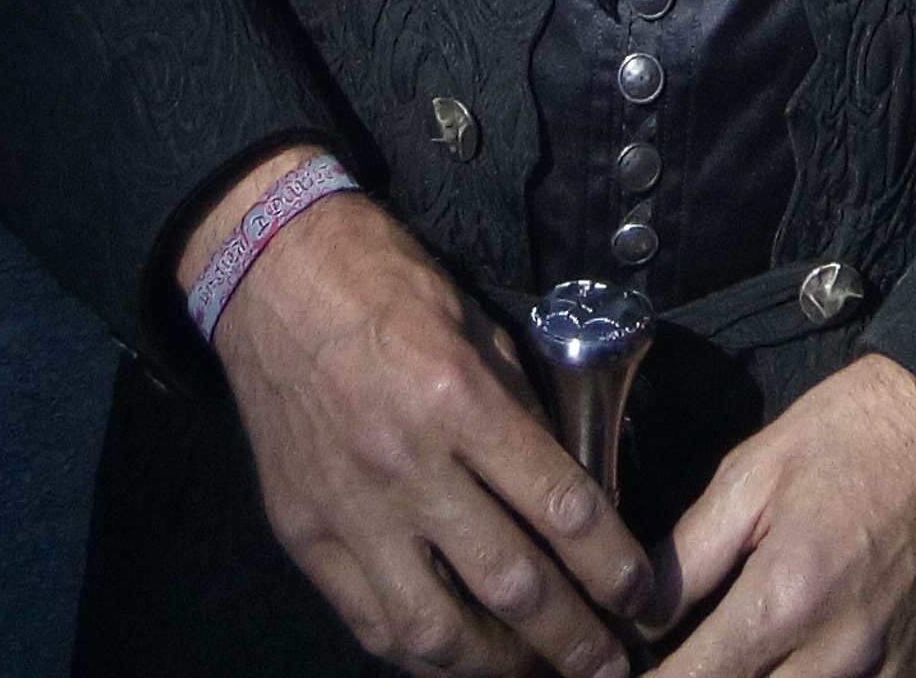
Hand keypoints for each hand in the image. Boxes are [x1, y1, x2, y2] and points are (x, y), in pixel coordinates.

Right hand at [207, 179, 650, 675]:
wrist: (274, 275)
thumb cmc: (387, 285)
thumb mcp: (477, 327)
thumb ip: (520, 414)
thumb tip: (569, 491)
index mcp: (458, 396)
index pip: (559, 506)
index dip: (612, 565)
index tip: (640, 596)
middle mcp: (406, 464)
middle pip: (510, 583)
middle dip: (573, 638)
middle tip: (610, 666)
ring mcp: (350, 510)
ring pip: (437, 629)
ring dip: (500, 665)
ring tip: (538, 670)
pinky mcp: (305, 536)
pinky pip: (371, 624)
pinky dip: (424, 655)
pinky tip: (460, 657)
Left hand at [646, 355, 915, 677]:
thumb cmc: (848, 439)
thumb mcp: (751, 472)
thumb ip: (688, 554)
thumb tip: (639, 618)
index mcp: (786, 596)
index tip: (620, 676)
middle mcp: (837, 655)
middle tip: (675, 664)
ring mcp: (883, 677)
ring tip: (728, 662)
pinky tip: (784, 667)